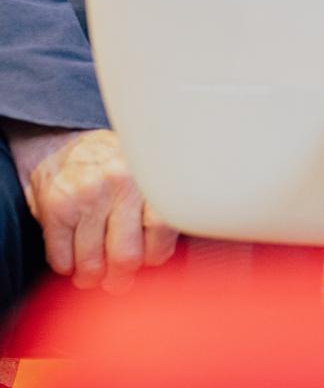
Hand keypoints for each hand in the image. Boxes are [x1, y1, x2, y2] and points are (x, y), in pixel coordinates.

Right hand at [8, 126, 177, 291]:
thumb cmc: (114, 170)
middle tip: (119, 279)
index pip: (163, 227)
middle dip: (122, 277)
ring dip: (93, 277)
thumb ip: (156, 209)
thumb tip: (162, 261)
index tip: (150, 259)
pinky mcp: (57, 209)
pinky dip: (68, 268)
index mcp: (149, 175)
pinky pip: (62, 260)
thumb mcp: (144, 176)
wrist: (65, 146)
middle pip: (127, 254)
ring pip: (92, 264)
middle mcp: (121, 182)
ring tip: (96, 273)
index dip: (156, 254)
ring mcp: (87, 195)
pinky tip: (75, 258)